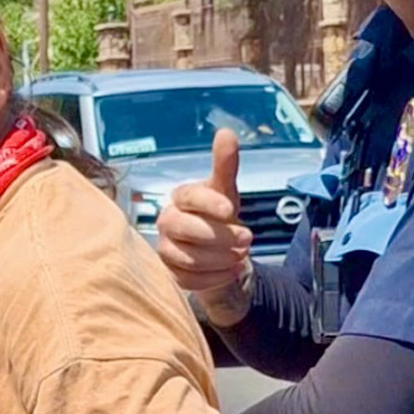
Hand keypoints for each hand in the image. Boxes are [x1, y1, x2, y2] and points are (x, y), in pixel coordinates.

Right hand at [155, 129, 255, 324]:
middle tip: (248, 239)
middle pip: (187, 229)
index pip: (189, 196)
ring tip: (241, 255)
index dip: (209, 202)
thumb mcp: (227, 191)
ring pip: (190, 258)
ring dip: (222, 258)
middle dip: (221, 236)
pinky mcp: (169, 274)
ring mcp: (164, 249)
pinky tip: (232, 270)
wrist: (218, 253)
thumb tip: (226, 132)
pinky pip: (190, 280)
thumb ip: (225, 164)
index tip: (231, 210)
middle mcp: (166, 221)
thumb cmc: (220, 217)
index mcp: (180, 197)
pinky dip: (215, 277)